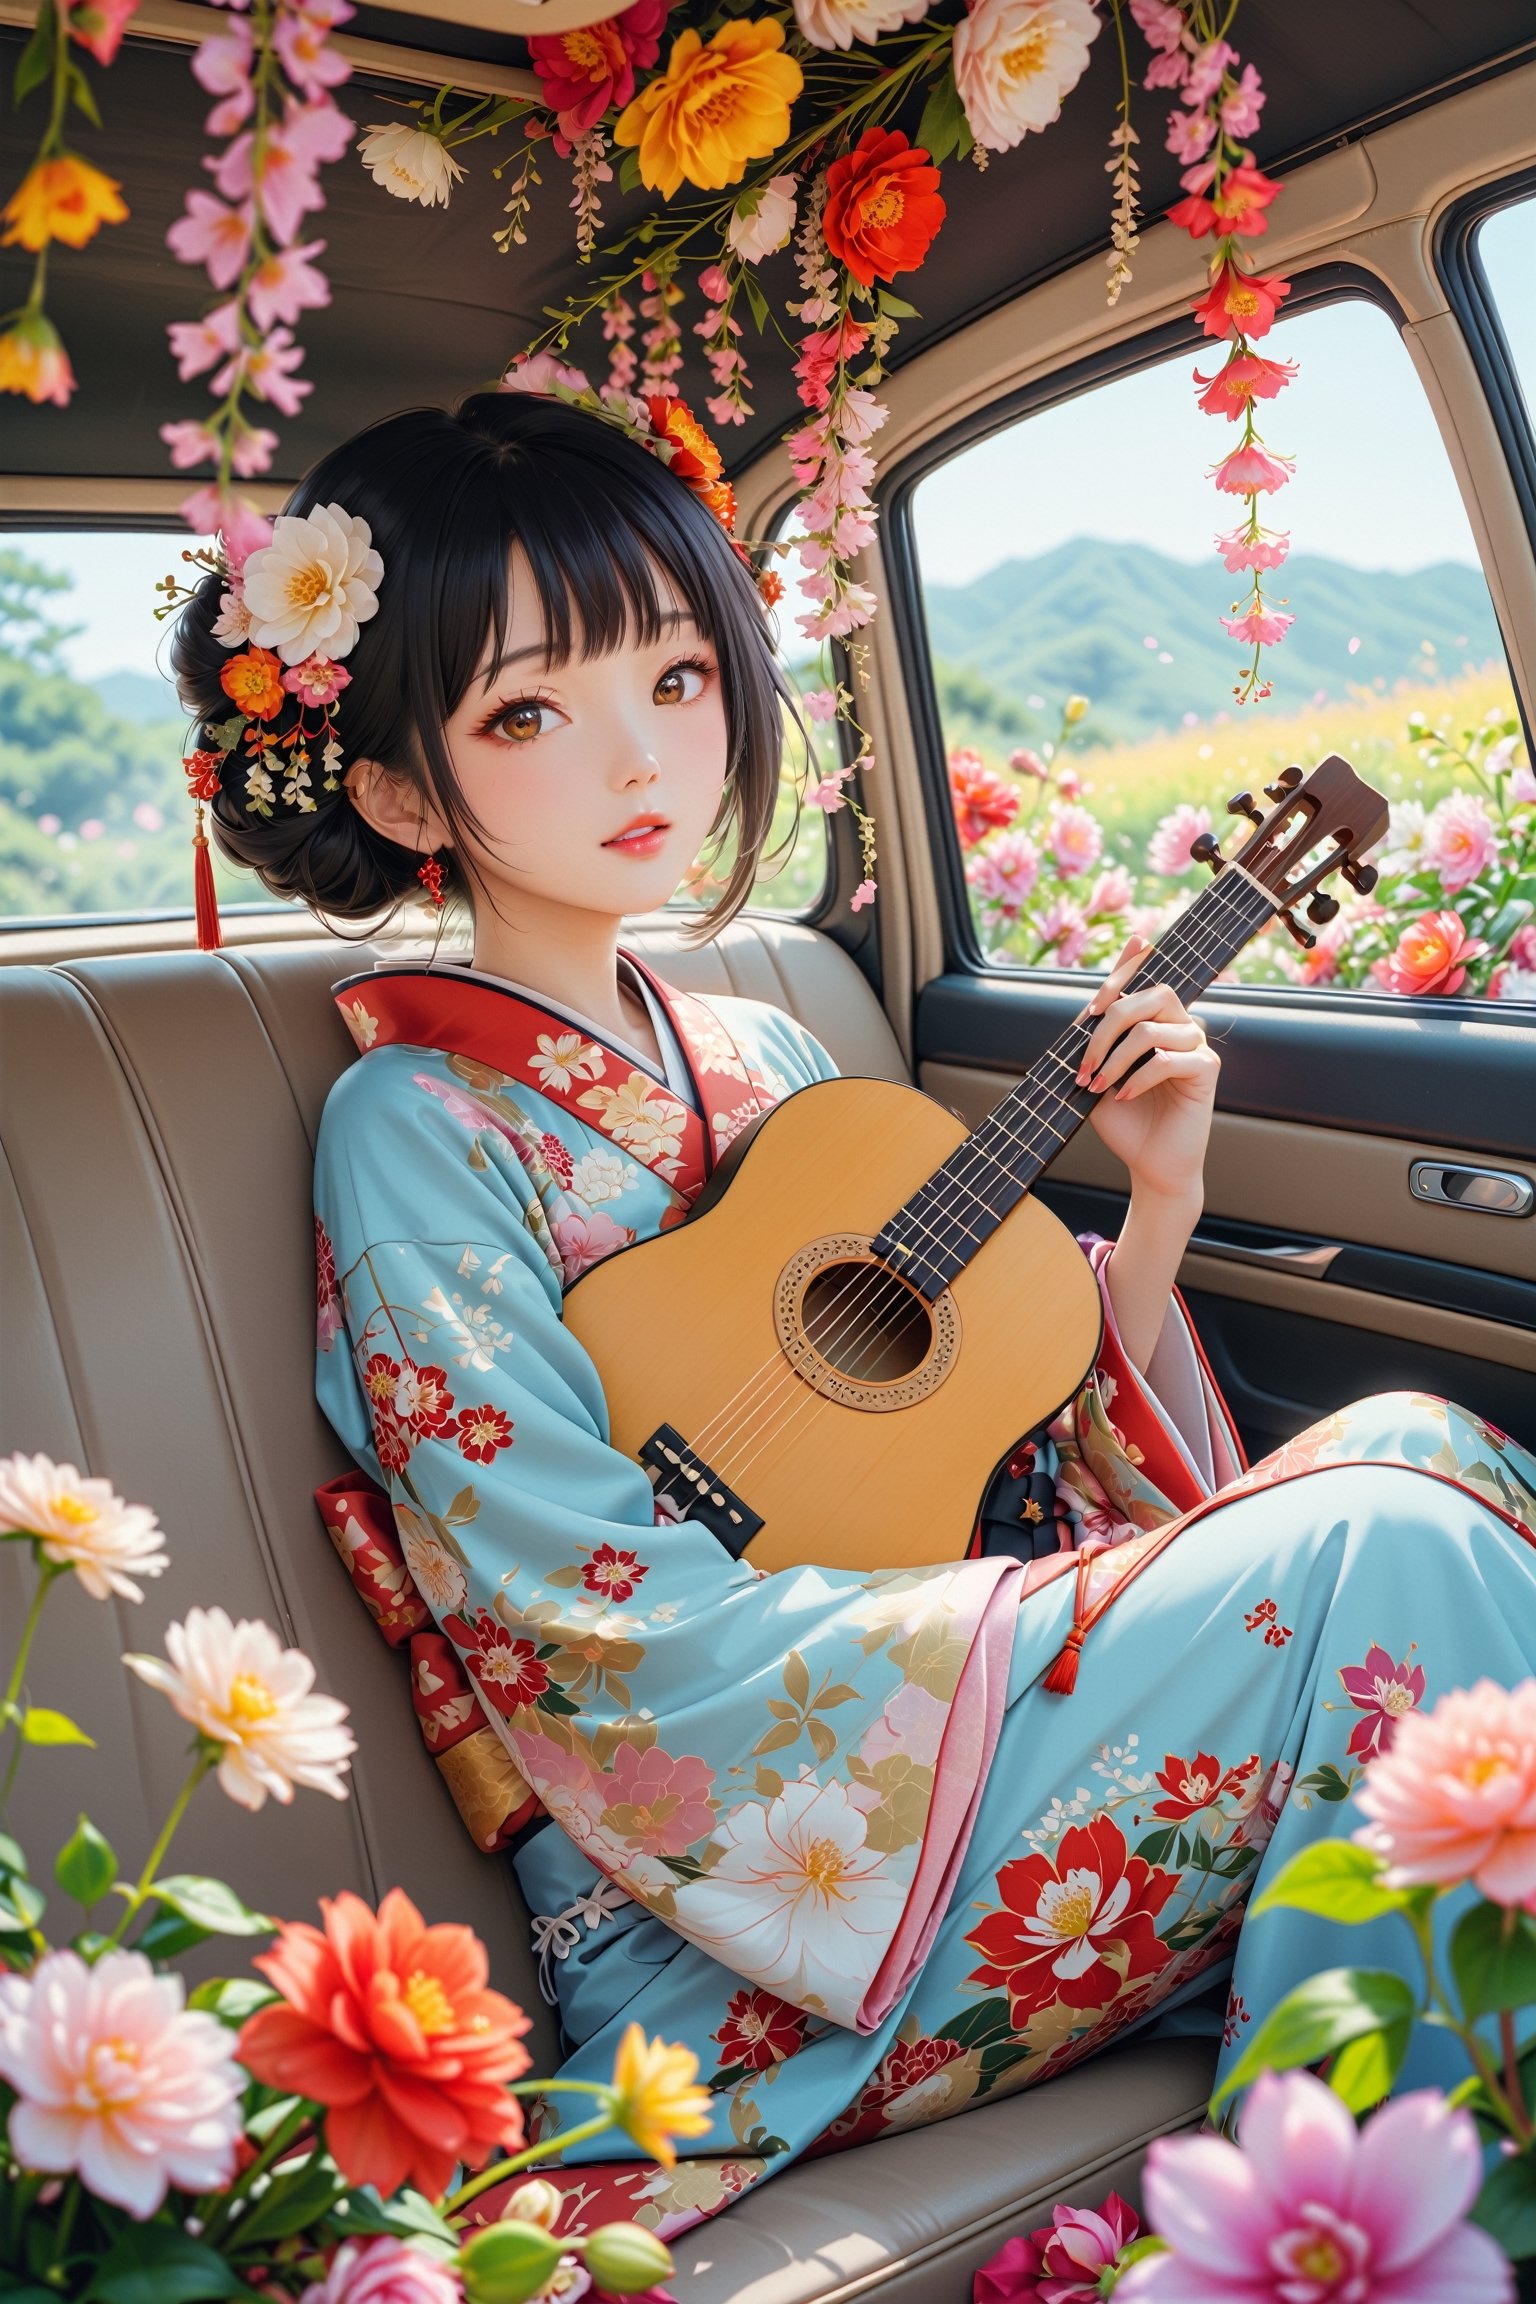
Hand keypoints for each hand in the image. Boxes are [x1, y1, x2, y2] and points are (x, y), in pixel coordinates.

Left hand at [1076, 934, 1217, 1205]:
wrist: (1148, 1163)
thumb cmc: (1123, 1119)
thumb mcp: (1097, 1072)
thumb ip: (1096, 1038)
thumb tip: (1091, 1003)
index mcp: (1156, 1020)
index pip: (1146, 978)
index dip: (1129, 963)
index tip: (1109, 973)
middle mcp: (1181, 1024)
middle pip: (1149, 996)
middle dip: (1107, 1027)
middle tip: (1084, 1064)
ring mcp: (1197, 1044)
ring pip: (1152, 1030)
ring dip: (1114, 1060)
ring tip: (1097, 1087)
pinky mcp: (1207, 1069)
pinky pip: (1168, 1060)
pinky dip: (1137, 1078)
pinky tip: (1124, 1097)